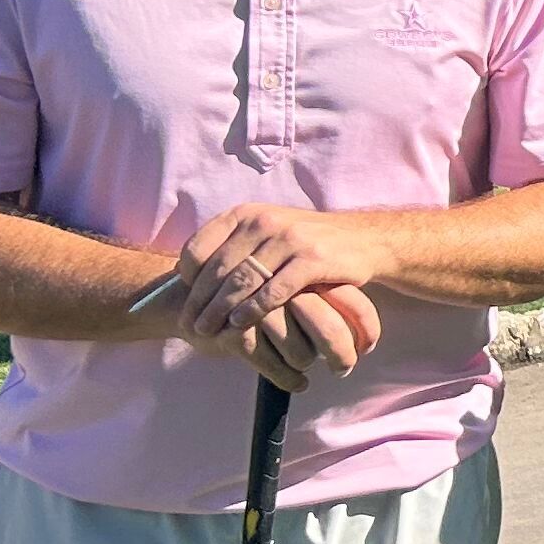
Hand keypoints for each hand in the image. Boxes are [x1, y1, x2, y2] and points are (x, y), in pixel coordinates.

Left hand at [175, 204, 397, 343]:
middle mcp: (264, 221)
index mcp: (245, 213)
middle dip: (200, 303)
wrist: (361, 239)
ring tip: (209, 331)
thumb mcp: (263, 231)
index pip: (199, 247)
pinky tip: (242, 323)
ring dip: (221, 310)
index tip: (188, 302)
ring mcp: (290, 239)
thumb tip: (182, 271)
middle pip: (218, 269)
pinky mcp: (313, 259)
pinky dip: (253, 310)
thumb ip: (229, 246)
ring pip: (242, 281)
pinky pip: (274, 290)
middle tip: (191, 326)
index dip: (188, 280)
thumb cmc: (303, 241)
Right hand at [217, 282, 381, 391]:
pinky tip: (297, 383)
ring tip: (305, 366)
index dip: (366, 329)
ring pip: (301, 353)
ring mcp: (259, 311)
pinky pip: (272, 366)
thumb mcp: (291, 288)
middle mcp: (285, 288)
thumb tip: (362, 336)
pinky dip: (288, 379)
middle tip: (343, 370)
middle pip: (330, 330)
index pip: (352, 303)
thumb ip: (323, 299)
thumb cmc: (254, 295)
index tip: (367, 349)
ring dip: (306, 365)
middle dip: (342, 356)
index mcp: (305, 272)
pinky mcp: (234, 333)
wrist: (187, 295)